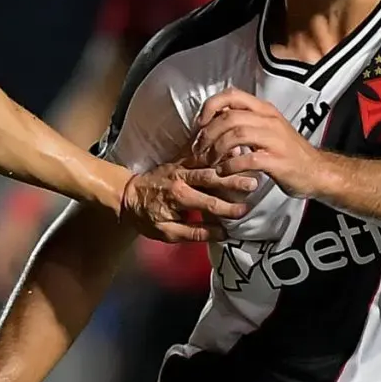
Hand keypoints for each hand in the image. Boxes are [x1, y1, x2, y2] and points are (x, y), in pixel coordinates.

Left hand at [118, 157, 256, 242]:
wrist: (126, 194)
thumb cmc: (146, 216)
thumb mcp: (166, 232)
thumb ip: (194, 233)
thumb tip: (221, 234)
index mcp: (178, 197)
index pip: (208, 203)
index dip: (227, 208)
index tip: (245, 211)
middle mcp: (181, 178)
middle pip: (212, 178)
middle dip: (233, 180)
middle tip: (254, 182)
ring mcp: (181, 166)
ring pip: (208, 162)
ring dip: (228, 162)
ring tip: (248, 161)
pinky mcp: (180, 160)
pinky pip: (201, 153)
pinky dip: (216, 151)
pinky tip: (232, 148)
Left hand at [195, 89, 326, 198]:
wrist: (316, 171)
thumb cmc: (287, 152)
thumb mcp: (267, 129)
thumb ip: (245, 122)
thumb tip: (214, 120)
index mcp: (264, 110)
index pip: (232, 95)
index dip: (210, 106)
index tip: (200, 124)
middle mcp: (269, 120)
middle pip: (230, 117)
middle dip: (208, 133)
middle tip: (199, 149)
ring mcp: (275, 140)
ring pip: (237, 134)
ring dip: (217, 149)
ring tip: (209, 161)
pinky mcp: (277, 160)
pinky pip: (247, 159)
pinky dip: (230, 166)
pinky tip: (223, 172)